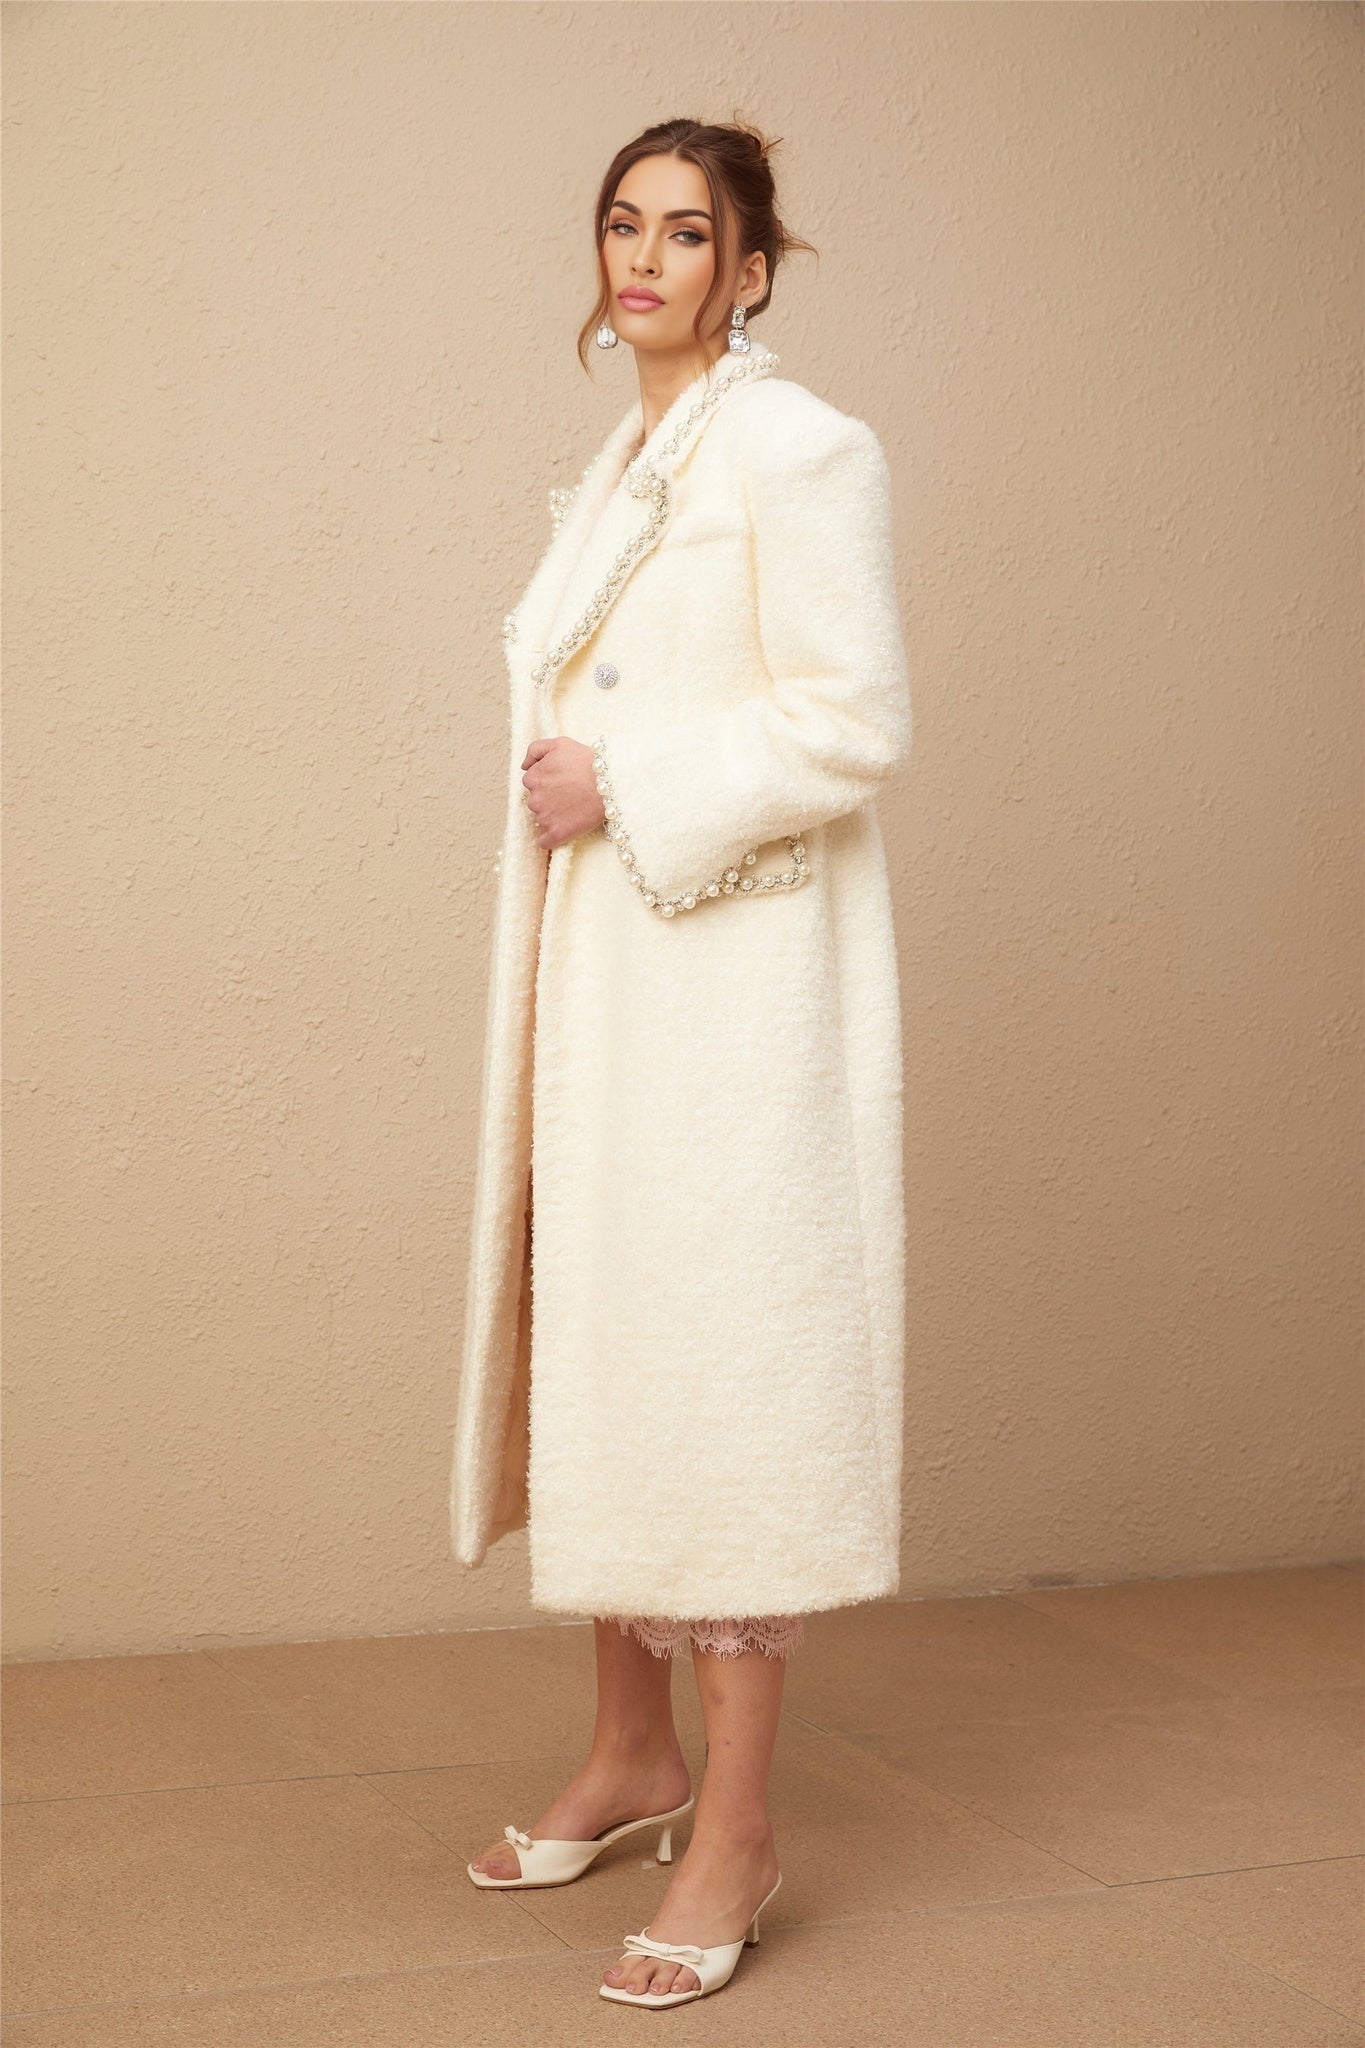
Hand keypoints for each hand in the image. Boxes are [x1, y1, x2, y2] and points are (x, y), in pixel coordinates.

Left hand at [521, 736, 605, 850]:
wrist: (610, 783)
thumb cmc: (587, 761)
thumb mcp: (560, 743)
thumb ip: (535, 750)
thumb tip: (524, 766)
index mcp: (532, 778)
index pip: (533, 782)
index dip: (548, 780)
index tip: (563, 781)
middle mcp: (534, 799)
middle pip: (536, 801)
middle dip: (550, 798)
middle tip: (571, 794)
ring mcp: (544, 818)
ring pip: (542, 819)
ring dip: (553, 816)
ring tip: (574, 808)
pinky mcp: (556, 834)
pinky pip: (545, 842)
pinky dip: (551, 838)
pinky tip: (563, 830)